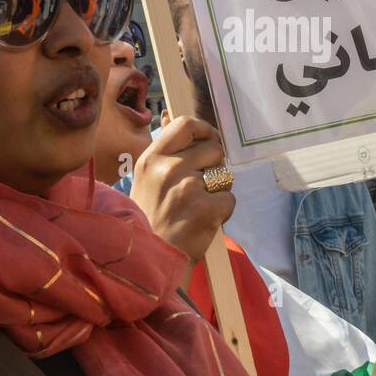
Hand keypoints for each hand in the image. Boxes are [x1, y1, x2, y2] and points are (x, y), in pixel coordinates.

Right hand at [129, 116, 233, 265]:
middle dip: (214, 166)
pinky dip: (223, 211)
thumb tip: (170, 115)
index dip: (204, 130)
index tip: (209, 141)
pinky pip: (229, 198)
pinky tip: (204, 221)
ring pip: (224, 174)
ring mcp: (188, 189)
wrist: (149, 260)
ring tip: (198, 206)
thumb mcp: (146, 178)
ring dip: (219, 189)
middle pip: (214, 149)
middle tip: (201, 187)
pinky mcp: (206, 210)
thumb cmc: (149, 217)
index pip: (186, 124)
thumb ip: (164, 149)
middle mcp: (169, 169)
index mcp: (152, 158)